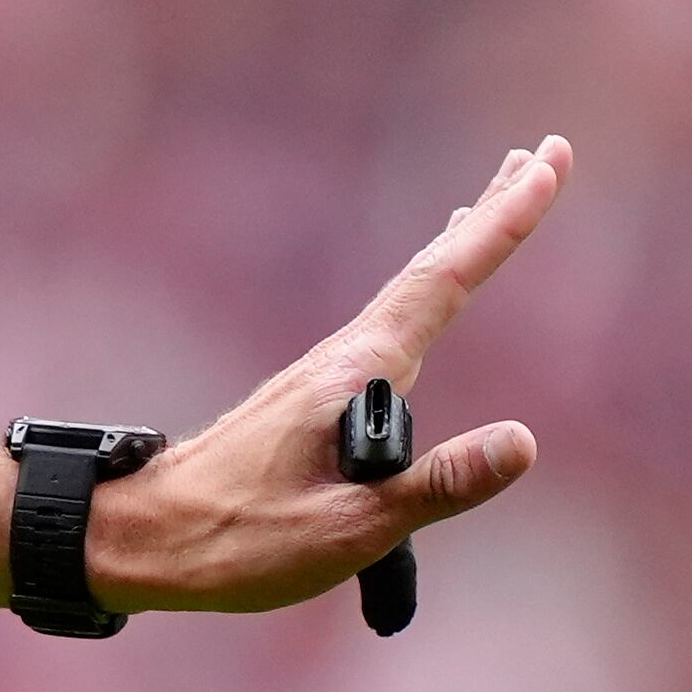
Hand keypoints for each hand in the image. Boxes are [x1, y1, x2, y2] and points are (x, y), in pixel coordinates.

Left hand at [94, 138, 570, 614]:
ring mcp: (324, 378)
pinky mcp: (310, 403)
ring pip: (408, 296)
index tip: (550, 160)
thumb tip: (522, 443)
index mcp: (356, 376)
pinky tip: (419, 313)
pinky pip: (387, 329)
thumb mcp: (351, 526)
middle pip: (430, 271)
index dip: (504, 221)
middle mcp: (343, 361)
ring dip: (456, 249)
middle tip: (540, 155)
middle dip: (490, 213)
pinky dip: (421, 296)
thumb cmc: (237, 537)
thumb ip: (438, 485)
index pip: (447, 281)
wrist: (141, 537)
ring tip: (487, 207)